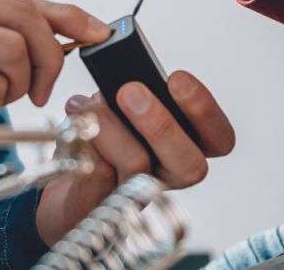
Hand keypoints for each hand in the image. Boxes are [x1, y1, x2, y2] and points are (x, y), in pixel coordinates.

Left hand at [35, 71, 235, 245]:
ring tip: (87, 105)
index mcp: (185, 147)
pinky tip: (73, 123)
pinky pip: (99, 173)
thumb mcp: (121, 106)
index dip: (205, 110)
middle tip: (130, 91)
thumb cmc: (101, 136)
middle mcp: (168, 175)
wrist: (64, 181)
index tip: (177, 79)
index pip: (219, 139)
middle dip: (161, 124)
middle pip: (190, 165)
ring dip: (110, 127)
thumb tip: (124, 79)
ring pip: (139, 166)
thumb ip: (132, 94)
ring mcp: (139, 194)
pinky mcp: (104, 204)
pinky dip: (83, 141)